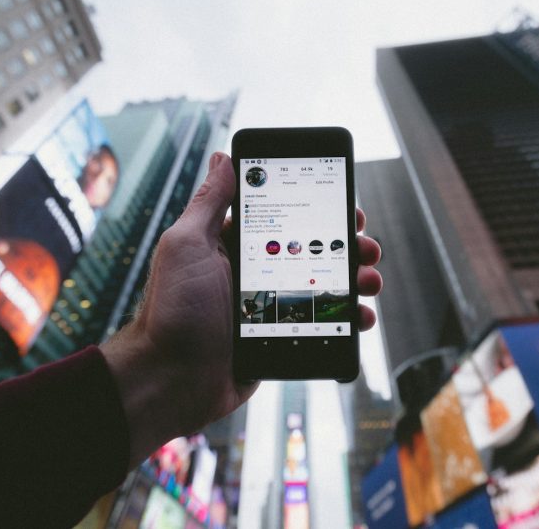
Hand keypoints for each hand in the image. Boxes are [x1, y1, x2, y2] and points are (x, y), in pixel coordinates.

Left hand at [101, 152, 381, 467]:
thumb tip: (223, 157)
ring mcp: (271, 308)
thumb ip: (209, 203)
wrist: (170, 381)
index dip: (319, 210)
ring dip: (354, 280)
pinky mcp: (281, 339)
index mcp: (234, 246)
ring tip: (369, 281)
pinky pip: (322, 326)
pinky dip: (346, 321)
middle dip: (346, 245)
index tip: (345, 206)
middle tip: (366, 246)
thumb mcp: (187, 245)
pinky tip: (360, 317)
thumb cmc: (172, 311)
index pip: (285, 218)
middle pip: (313, 251)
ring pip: (324, 287)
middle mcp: (256, 274)